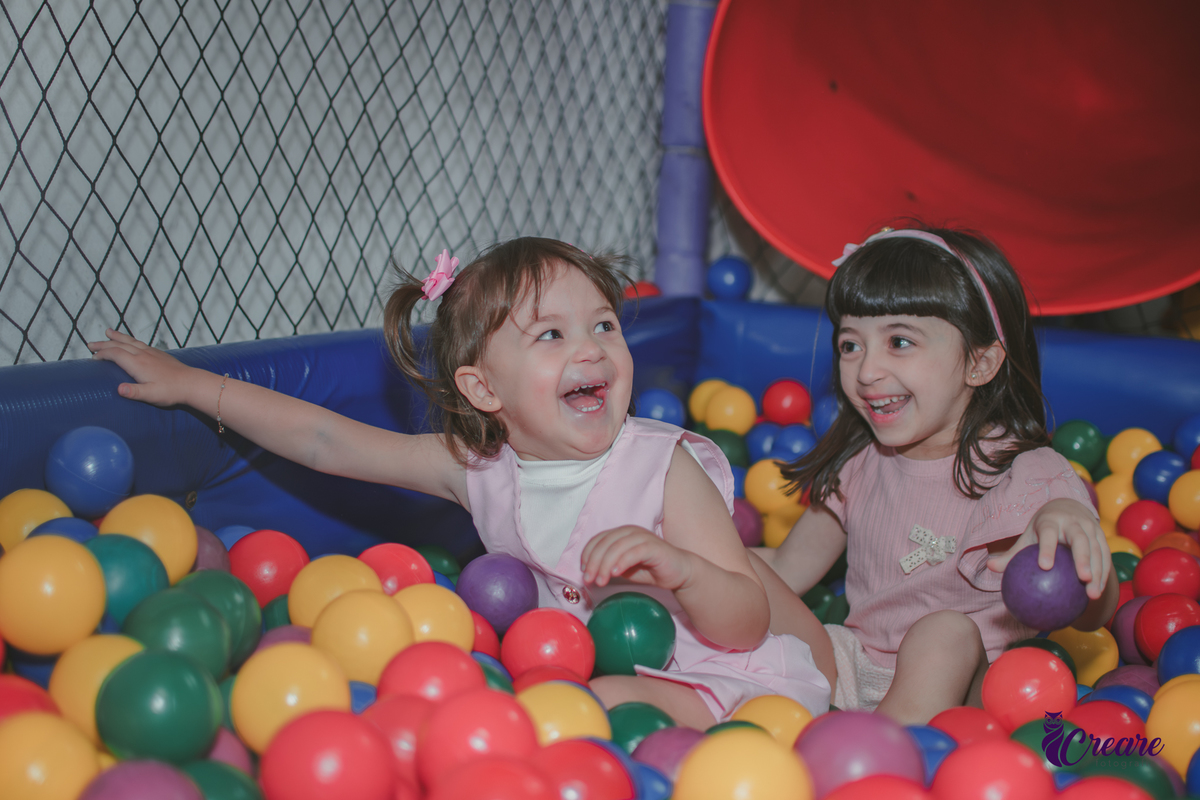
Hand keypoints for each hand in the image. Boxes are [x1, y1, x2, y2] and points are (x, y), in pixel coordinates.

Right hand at [87, 328, 197, 407]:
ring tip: (108, 332)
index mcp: (137, 364)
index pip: (114, 354)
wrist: (192, 383)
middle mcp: (143, 355)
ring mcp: (152, 352)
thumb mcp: (151, 395)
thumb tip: (119, 390)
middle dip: (104, 344)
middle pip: (119, 345)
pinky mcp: (159, 354)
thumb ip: (134, 393)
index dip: (102, 354)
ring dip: (117, 337)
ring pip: (130, 341)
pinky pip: (140, 343)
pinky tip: (130, 341)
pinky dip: (130, 340)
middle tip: (91, 344)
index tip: (93, 358)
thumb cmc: (172, 391)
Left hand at [581, 525, 694, 590]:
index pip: (598, 539)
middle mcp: (631, 532)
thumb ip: (608, 566)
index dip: (587, 554)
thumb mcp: (624, 568)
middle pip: (605, 543)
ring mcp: (642, 537)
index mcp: (621, 534)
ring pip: (617, 547)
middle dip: (593, 562)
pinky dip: (622, 561)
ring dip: (605, 565)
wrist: (679, 572)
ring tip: (600, 581)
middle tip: (588, 580)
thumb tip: (588, 572)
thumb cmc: (651, 569)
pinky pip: (634, 552)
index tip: (583, 571)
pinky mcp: (653, 546)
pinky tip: (616, 573)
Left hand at [986, 497, 1110, 598]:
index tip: (1044, 566)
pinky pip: (1105, 557)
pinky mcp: (1102, 537)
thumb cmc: (1043, 529)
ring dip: (1098, 572)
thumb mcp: (1027, 537)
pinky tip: (1099, 593)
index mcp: (1051, 521)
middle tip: (1082, 579)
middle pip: (1080, 540)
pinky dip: (1104, 574)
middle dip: (1083, 559)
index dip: (1047, 548)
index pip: (1049, 533)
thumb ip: (1011, 554)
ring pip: (1097, 550)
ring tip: (1092, 594)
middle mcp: (1073, 522)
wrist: (1068, 508)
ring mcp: (1091, 528)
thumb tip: (990, 566)